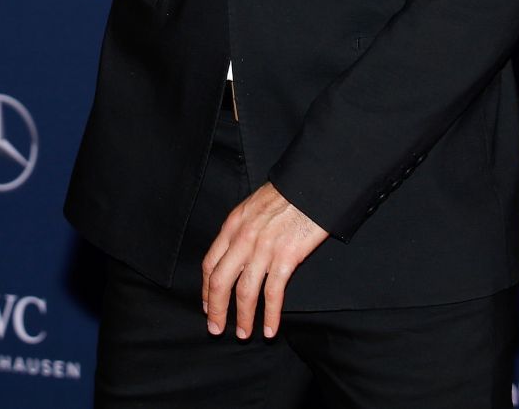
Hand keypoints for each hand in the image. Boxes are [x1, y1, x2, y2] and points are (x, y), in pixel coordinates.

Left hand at [200, 182, 328, 339]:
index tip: (208, 305)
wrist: (313, 185)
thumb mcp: (254, 205)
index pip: (210, 263)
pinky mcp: (286, 257)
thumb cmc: (288, 193)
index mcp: (233, 225)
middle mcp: (243, 238)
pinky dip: (269, 315)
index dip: (206, 289)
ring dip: (242, 317)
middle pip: (220, 281)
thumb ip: (242, 228)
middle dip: (216, 309)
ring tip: (244, 334)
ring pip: (244, 292)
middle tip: (216, 328)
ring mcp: (263, 249)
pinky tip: (269, 329)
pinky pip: (273, 294)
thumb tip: (236, 250)